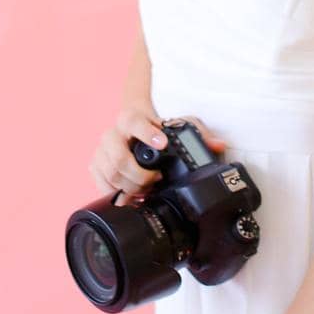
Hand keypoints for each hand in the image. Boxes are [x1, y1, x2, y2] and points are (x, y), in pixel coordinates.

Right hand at [88, 110, 227, 206]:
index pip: (132, 121)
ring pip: (111, 174)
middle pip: (119, 158)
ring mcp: (101, 151)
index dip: (145, 133)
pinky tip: (133, 194)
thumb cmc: (156, 128)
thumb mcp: (178, 125)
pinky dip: (119, 193)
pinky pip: (102, 185)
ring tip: (147, 188)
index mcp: (130, 119)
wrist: (133, 126)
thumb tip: (218, 145)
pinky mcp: (96, 166)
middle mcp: (112, 134)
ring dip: (132, 186)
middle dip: (140, 175)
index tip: (162, 144)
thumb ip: (199, 133)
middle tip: (156, 179)